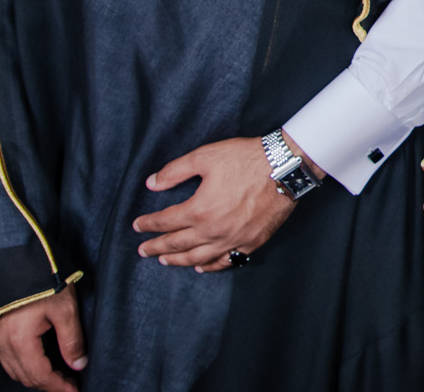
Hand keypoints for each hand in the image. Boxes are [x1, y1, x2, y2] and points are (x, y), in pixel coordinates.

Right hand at [0, 286, 84, 390]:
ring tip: (58, 376)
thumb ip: (72, 340)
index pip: (40, 375)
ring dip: (36, 377)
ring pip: (15, 370)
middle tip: (70, 384)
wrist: (16, 257)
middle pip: (26, 377)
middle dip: (48, 385)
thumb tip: (79, 365)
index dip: (58, 386)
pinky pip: (8, 359)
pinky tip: (41, 362)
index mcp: (20, 341)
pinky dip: (25, 366)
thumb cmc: (43, 280)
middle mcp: (4, 344)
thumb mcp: (65, 308)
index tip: (75, 390)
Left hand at [132, 134, 312, 271]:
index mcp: (199, 210)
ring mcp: (232, 240)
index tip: (138, 226)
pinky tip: (201, 267)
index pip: (165, 221)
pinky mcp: (251, 242)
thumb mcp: (206, 156)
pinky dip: (210, 266)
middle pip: (177, 244)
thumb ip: (175, 171)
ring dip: (177, 260)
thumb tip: (152, 183)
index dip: (148, 224)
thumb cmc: (247, 159)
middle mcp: (212, 230)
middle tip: (143, 250)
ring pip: (198, 257)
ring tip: (164, 261)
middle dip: (156, 247)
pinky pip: (225, 261)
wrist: (285, 168)